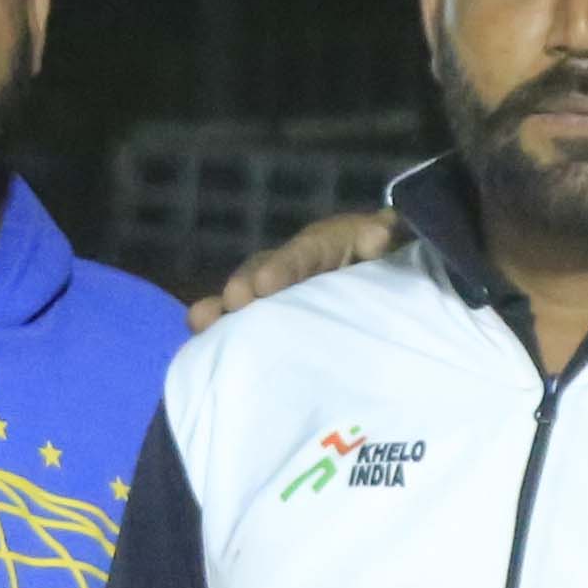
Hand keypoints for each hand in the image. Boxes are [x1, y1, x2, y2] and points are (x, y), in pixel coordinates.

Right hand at [189, 207, 400, 325]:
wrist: (381, 270)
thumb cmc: (380, 254)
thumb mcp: (386, 242)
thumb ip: (381, 239)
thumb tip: (377, 235)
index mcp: (321, 246)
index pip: (301, 255)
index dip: (282, 268)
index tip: (264, 285)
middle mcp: (288, 266)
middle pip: (260, 272)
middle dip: (244, 286)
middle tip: (233, 303)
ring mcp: (274, 292)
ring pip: (244, 297)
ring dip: (222, 310)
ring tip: (201, 322)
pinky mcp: (268, 318)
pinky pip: (242, 323)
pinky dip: (222, 334)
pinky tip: (204, 351)